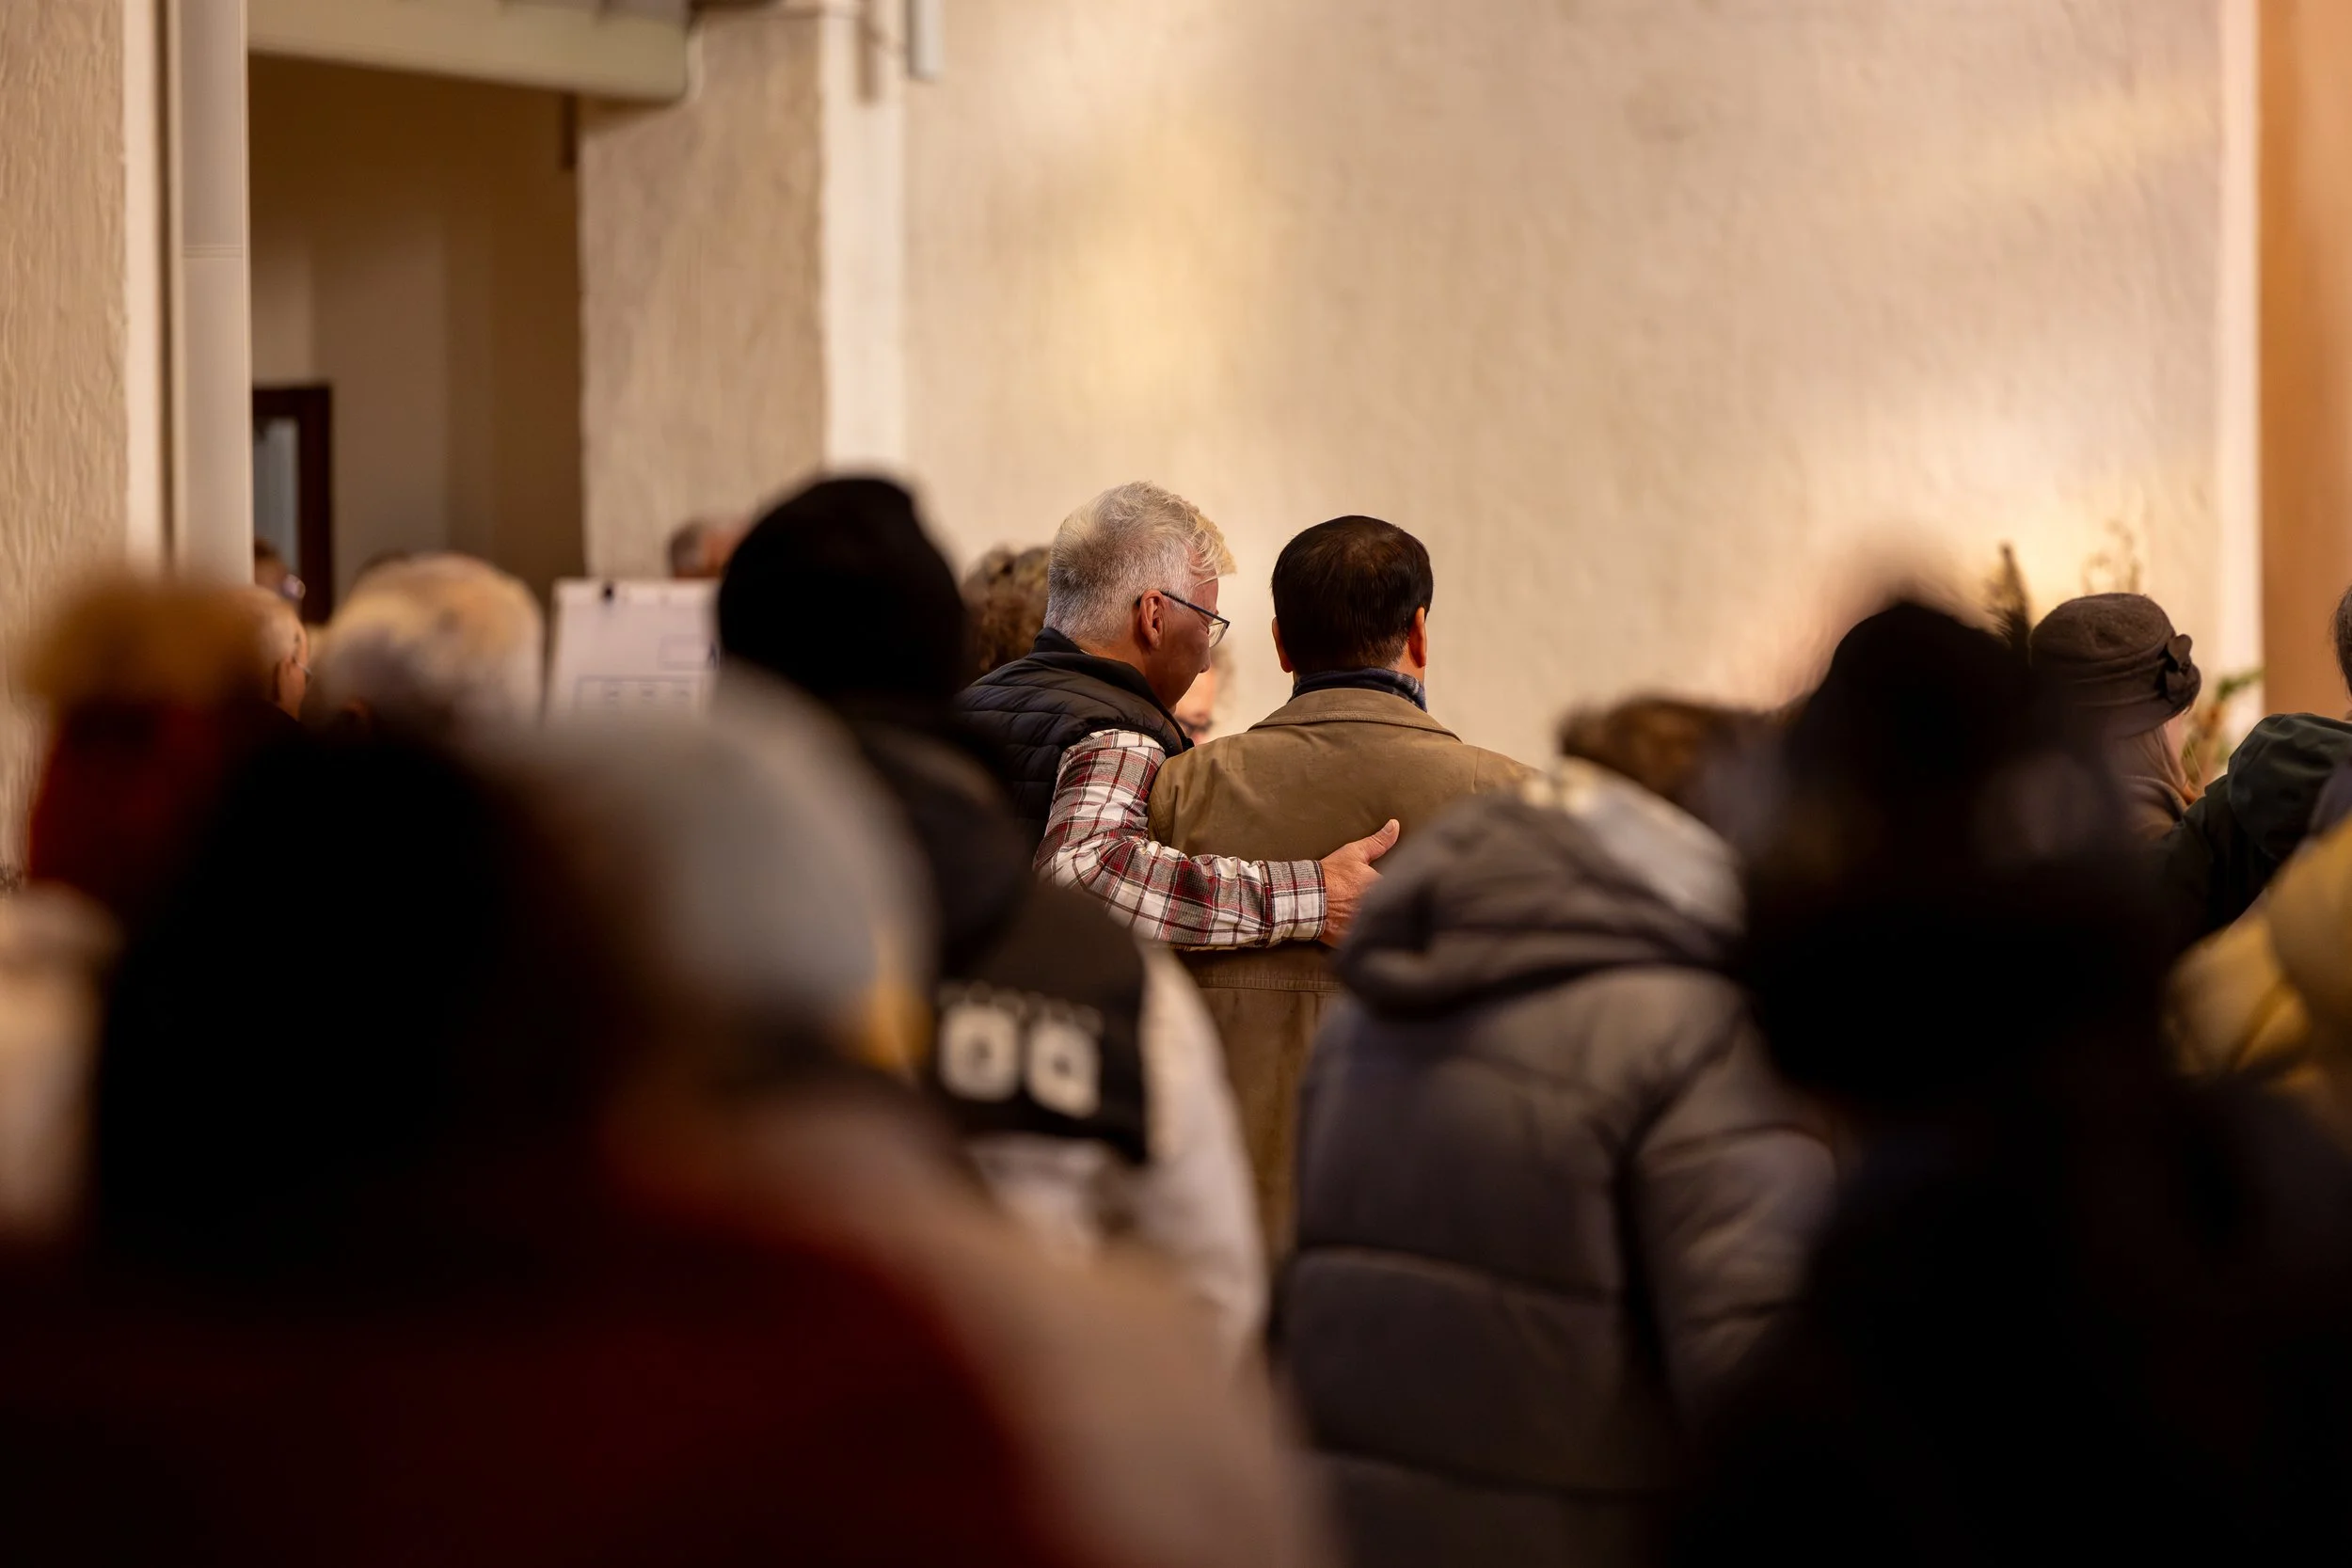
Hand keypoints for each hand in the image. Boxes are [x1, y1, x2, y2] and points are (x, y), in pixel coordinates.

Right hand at [1318, 819, 1399, 946]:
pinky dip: (1368, 941)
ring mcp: (1364, 925)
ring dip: (1384, 927)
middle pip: (1394, 911)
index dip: (1399, 890)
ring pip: (1384, 929)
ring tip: (1380, 924)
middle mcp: (1375, 907)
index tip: (1395, 892)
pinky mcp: (1353, 940)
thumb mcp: (1354, 853)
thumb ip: (1378, 842)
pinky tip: (1368, 939)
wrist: (1305, 896)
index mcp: (1381, 887)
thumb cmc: (1330, 874)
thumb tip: (1395, 825)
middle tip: (1390, 909)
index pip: (1401, 890)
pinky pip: (1367, 943)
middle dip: (1394, 910)